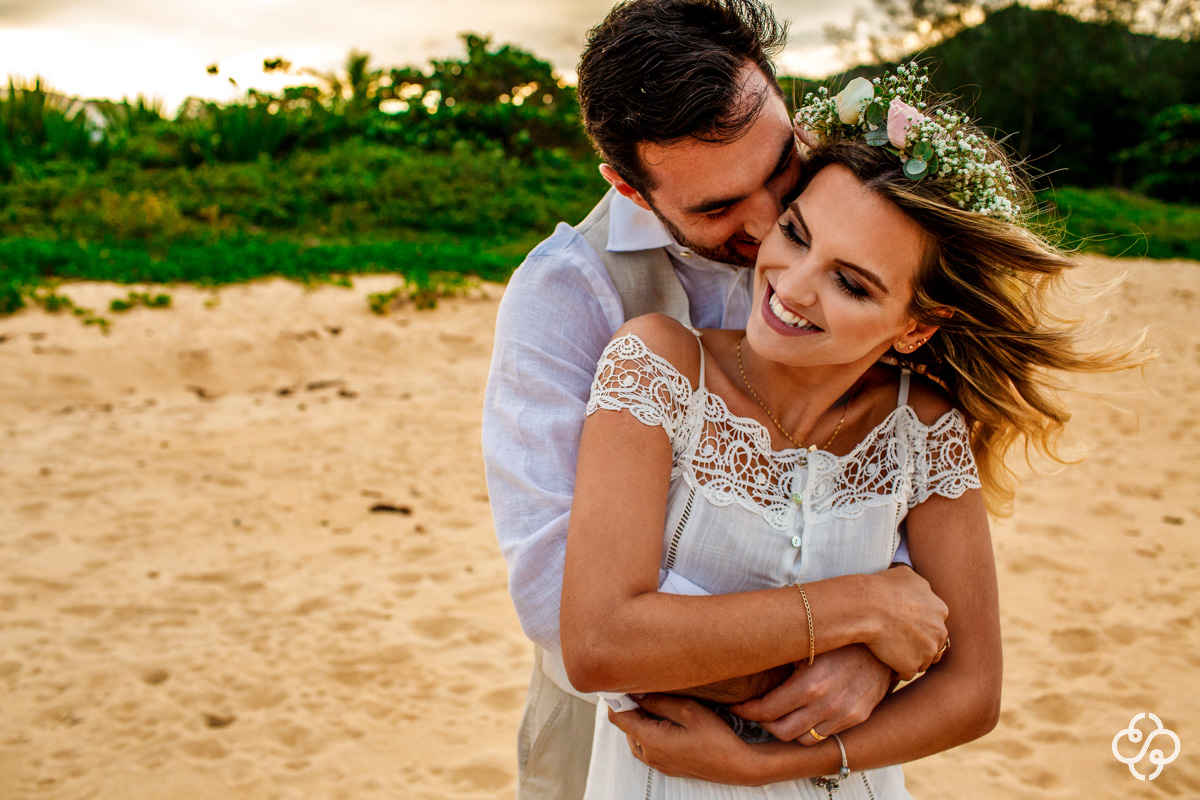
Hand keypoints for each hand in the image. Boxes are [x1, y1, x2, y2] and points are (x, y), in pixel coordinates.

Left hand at [607, 694, 758, 784]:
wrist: (736, 766)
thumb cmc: (716, 738)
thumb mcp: (688, 710)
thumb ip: (658, 701)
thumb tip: (637, 692)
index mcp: (651, 740)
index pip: (619, 717)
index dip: (617, 698)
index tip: (623, 683)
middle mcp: (649, 754)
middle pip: (626, 726)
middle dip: (630, 706)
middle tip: (642, 688)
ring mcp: (658, 763)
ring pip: (635, 736)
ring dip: (639, 719)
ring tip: (654, 702)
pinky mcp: (667, 766)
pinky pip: (647, 746)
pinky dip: (648, 730)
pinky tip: (664, 720)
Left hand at [728, 645, 891, 743]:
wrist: (884, 638)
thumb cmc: (839, 635)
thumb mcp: (808, 642)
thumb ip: (781, 659)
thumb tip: (747, 660)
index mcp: (810, 684)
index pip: (767, 710)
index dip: (747, 710)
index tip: (737, 706)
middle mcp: (827, 704)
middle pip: (781, 730)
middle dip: (762, 722)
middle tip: (753, 711)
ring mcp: (844, 714)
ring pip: (802, 739)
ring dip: (784, 729)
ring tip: (775, 715)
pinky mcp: (856, 718)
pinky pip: (823, 735)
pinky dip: (807, 730)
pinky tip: (800, 716)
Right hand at [864, 565, 948, 679]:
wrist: (867, 606)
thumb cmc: (883, 587)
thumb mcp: (907, 575)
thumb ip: (920, 585)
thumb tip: (920, 588)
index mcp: (940, 610)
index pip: (936, 624)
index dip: (921, 625)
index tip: (906, 625)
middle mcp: (939, 632)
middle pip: (933, 644)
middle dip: (920, 644)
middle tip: (900, 640)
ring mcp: (927, 651)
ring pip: (922, 661)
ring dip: (911, 658)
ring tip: (893, 653)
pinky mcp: (911, 666)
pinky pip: (906, 673)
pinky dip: (897, 669)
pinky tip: (886, 662)